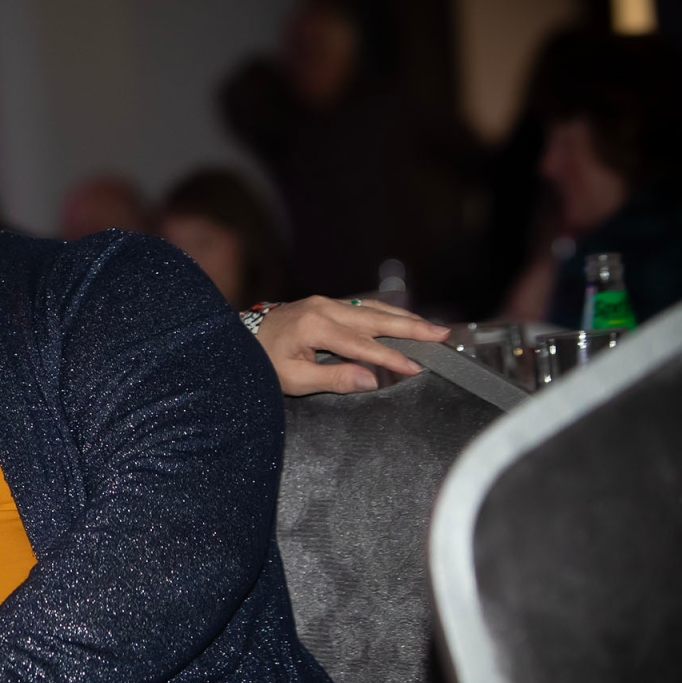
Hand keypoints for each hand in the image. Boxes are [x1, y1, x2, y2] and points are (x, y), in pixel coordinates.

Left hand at [254, 296, 448, 394]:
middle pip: (375, 318)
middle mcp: (323, 308)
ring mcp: (324, 303)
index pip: (363, 344)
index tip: (415, 367)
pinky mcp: (324, 304)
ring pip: (372, 310)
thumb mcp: (293, 379)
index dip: (391, 357)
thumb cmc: (261, 362)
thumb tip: (370, 379)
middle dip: (412, 328)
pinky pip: (362, 308)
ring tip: (431, 328)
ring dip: (404, 319)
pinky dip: (386, 314)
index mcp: (315, 326)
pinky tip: (403, 320)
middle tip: (442, 334)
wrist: (238, 339)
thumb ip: (333, 378)